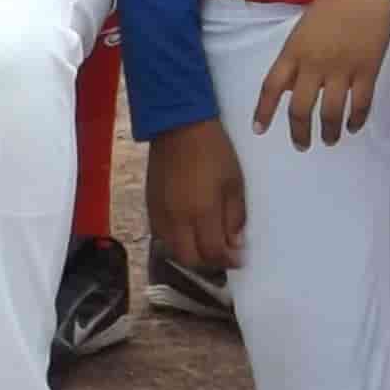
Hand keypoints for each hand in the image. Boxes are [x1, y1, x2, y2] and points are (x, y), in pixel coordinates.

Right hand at [147, 119, 245, 277]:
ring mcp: (160, 214)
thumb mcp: (234, 182)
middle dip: (209, 263)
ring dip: (191, 254)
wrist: (178, 126)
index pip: (213, 252)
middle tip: (223, 255)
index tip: (239, 258)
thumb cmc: (213, 151)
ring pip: (173, 250)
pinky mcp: (149, 206)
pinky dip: (176, 242)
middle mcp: (177, 219)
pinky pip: (160, 236)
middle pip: (190, 258)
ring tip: (206, 245)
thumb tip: (235, 242)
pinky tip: (188, 233)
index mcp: (201, 212)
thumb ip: (235, 216)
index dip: (229, 260)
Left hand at [253, 0, 389, 149]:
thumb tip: (294, 88)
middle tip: (302, 145)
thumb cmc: (331, 4)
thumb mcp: (302, 30)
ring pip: (331, 113)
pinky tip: (353, 127)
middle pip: (300, 109)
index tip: (259, 130)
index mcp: (293, 52)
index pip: (272, 87)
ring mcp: (341, 69)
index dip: (264, 111)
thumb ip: (296, 58)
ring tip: (330, 140)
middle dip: (299, 133)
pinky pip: (360, 104)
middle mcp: (313, 65)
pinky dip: (356, 120)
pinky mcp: (367, 71)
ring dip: (329, 132)